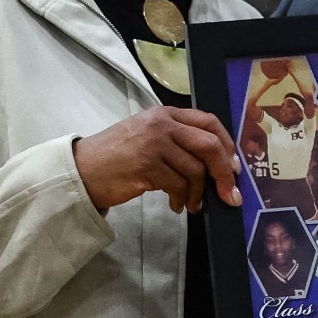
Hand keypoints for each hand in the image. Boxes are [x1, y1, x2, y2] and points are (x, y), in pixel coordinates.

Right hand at [73, 107, 241, 212]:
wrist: (82, 170)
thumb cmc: (115, 156)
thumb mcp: (147, 136)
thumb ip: (177, 139)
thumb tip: (214, 162)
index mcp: (165, 113)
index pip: (209, 121)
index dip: (227, 145)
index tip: (234, 167)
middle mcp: (161, 124)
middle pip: (209, 145)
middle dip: (224, 173)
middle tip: (228, 193)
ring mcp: (154, 143)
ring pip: (195, 170)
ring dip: (198, 193)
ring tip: (191, 203)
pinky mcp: (147, 165)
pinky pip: (178, 185)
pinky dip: (182, 199)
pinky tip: (175, 205)